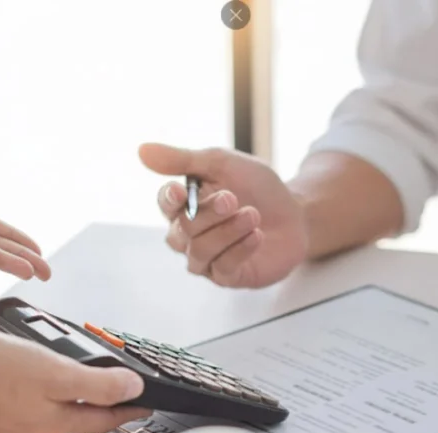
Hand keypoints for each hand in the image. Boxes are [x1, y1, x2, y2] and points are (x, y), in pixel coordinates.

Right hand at [0, 335, 149, 432]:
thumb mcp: (53, 372)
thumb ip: (96, 385)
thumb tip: (131, 390)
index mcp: (54, 419)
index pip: (104, 420)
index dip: (129, 411)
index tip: (146, 406)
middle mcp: (35, 427)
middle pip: (79, 418)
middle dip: (101, 407)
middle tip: (121, 396)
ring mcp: (11, 421)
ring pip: (50, 411)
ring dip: (69, 399)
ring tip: (80, 382)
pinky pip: (24, 403)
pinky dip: (37, 393)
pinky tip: (31, 379)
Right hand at [139, 143, 307, 287]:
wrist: (296, 212)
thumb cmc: (257, 188)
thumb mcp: (222, 163)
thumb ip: (183, 159)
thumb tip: (142, 150)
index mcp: (185, 205)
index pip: (165, 205)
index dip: (169, 200)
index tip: (180, 191)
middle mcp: (190, 236)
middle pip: (182, 230)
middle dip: (207, 214)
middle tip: (232, 199)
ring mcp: (208, 259)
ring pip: (200, 251)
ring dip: (226, 231)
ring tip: (252, 215)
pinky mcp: (229, 276)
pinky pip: (222, 268)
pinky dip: (239, 250)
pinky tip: (256, 236)